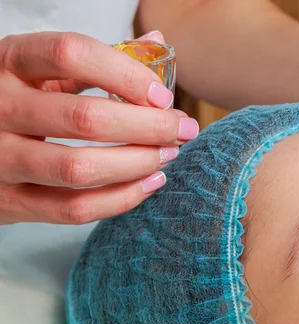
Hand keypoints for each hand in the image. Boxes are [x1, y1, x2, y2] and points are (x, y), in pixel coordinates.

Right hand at [0, 31, 198, 224]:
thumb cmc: (14, 99)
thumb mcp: (39, 70)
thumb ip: (94, 60)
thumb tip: (155, 41)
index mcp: (9, 62)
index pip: (71, 54)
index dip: (125, 74)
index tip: (162, 95)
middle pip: (85, 118)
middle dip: (149, 126)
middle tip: (183, 129)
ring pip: (80, 168)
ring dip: (137, 164)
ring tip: (168, 155)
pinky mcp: (9, 202)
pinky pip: (74, 209)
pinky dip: (121, 199)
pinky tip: (149, 183)